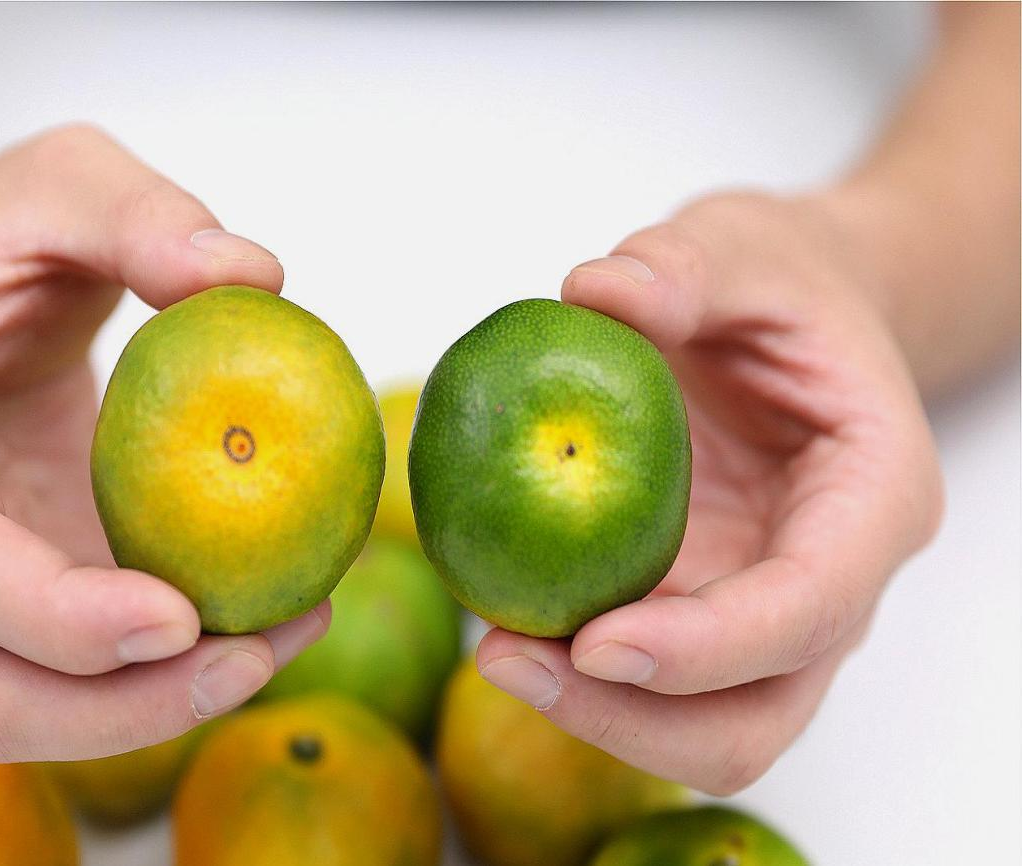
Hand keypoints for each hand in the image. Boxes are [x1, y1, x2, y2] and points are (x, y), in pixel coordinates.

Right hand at [0, 124, 328, 761]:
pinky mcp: (15, 591)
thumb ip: (144, 212)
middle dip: (115, 707)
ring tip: (277, 645)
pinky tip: (263, 620)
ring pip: (21, 707)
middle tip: (251, 660)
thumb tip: (251, 279)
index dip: (58, 613)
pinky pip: (73, 672)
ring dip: (148, 711)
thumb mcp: (67, 176)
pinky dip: (160, 676)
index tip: (181, 616)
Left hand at [475, 192, 942, 794]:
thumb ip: (684, 264)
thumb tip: (595, 292)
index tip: (593, 642)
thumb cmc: (785, 284)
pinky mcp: (701, 613)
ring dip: (593, 716)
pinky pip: (645, 682)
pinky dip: (575, 673)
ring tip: (494, 651)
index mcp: (871, 497)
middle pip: (754, 718)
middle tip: (509, 660)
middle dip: (633, 720)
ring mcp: (762, 612)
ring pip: (699, 729)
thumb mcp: (744, 244)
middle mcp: (829, 582)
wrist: (793, 314)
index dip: (705, 647)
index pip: (808, 607)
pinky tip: (501, 620)